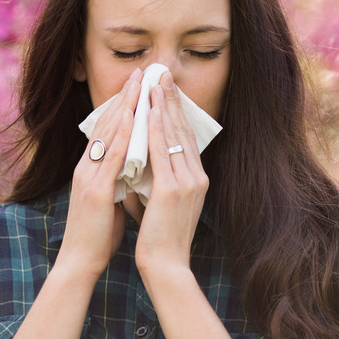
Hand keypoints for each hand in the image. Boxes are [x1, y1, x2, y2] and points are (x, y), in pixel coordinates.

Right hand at [57, 67, 141, 281]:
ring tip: (138, 84)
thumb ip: (118, 178)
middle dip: (124, 96)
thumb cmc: (98, 233)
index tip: (137, 85)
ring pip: (107, 133)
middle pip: (105, 123)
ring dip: (124, 106)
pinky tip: (133, 118)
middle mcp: (86, 166)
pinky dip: (122, 135)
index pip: (107, 128)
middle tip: (140, 72)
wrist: (81, 261)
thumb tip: (135, 165)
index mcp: (90, 168)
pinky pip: (111, 156)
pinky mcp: (95, 190)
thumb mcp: (110, 197)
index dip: (122, 105)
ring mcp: (88, 176)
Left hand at [134, 71, 209, 273]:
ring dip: (162, 106)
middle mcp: (197, 176)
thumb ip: (157, 179)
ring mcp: (188, 182)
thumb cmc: (160, 237)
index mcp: (196, 179)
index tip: (165, 89)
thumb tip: (141, 162)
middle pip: (182, 129)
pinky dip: (155, 129)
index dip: (175, 111)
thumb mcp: (162, 201)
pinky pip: (162, 152)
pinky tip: (148, 111)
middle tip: (162, 74)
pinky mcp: (174, 190)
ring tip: (155, 82)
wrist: (166, 265)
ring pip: (173, 135)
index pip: (185, 137)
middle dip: (171, 100)